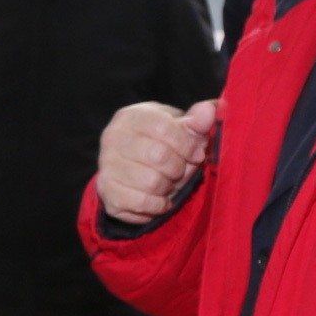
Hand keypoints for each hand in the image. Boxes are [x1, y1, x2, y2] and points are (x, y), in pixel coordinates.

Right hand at [98, 99, 218, 221]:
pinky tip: (161, 200)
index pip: (163, 127)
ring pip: (151, 182)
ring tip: (168, 184)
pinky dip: (158, 205)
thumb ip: (197, 122)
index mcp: (131, 116)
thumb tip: (209, 110)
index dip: (187, 144)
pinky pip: (141, 202)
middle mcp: (113, 137)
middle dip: (179, 168)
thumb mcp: (180, 130)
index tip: (197, 155)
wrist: (132, 168)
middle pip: (158, 156)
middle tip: (180, 171)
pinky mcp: (106, 190)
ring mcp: (106, 164)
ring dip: (169, 187)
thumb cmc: (162, 145)